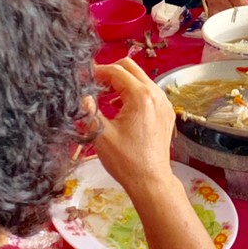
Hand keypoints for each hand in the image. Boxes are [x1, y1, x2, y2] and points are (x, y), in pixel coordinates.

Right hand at [92, 58, 178, 192]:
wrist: (150, 181)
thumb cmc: (126, 160)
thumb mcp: (101, 134)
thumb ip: (89, 109)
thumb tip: (81, 94)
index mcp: (141, 96)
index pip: (116, 71)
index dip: (97, 71)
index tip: (83, 77)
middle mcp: (156, 94)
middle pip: (131, 68)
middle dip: (111, 72)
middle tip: (94, 83)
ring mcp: (164, 102)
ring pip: (141, 78)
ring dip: (122, 82)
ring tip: (105, 96)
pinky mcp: (166, 112)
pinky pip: (149, 92)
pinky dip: (134, 92)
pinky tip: (120, 107)